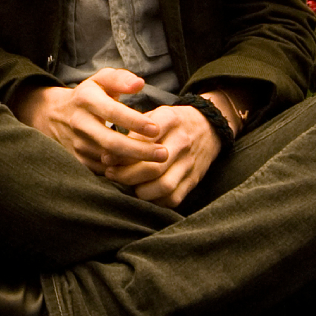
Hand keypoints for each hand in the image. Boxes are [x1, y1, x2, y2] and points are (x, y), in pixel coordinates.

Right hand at [13, 69, 168, 176]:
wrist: (53, 116)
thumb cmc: (88, 96)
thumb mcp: (100, 80)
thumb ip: (120, 78)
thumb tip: (139, 84)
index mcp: (86, 99)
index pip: (112, 112)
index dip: (134, 122)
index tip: (156, 129)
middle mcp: (79, 123)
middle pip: (110, 142)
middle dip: (139, 150)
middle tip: (163, 154)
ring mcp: (77, 144)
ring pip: (107, 160)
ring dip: (134, 165)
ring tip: (158, 165)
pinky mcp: (77, 160)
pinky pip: (102, 171)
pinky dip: (122, 173)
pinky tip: (141, 172)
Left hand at [102, 104, 221, 207]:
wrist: (209, 127)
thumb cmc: (171, 123)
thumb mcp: (154, 115)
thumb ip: (133, 131)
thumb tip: (108, 155)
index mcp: (170, 120)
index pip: (142, 140)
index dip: (121, 153)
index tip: (106, 158)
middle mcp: (182, 141)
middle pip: (152, 167)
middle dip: (126, 175)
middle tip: (111, 174)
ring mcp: (190, 163)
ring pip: (163, 186)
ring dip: (140, 190)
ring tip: (128, 185)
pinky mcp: (194, 179)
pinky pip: (173, 198)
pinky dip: (156, 200)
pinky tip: (145, 192)